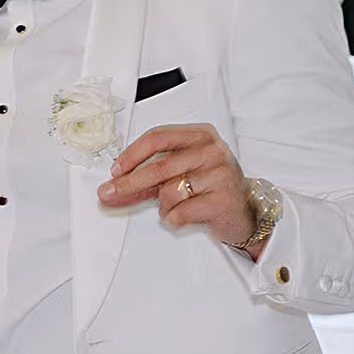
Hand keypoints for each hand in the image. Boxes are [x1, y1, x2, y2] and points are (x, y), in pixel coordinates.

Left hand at [99, 121, 257, 251]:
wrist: (244, 212)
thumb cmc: (211, 188)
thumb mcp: (181, 174)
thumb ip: (148, 179)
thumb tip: (113, 188)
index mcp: (200, 135)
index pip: (158, 137)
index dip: (132, 154)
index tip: (115, 170)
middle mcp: (211, 150)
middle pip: (158, 166)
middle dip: (128, 183)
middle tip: (109, 194)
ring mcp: (219, 174)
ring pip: (169, 192)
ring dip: (163, 206)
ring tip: (175, 206)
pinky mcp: (222, 200)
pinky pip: (180, 212)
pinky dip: (174, 219)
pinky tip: (185, 216)